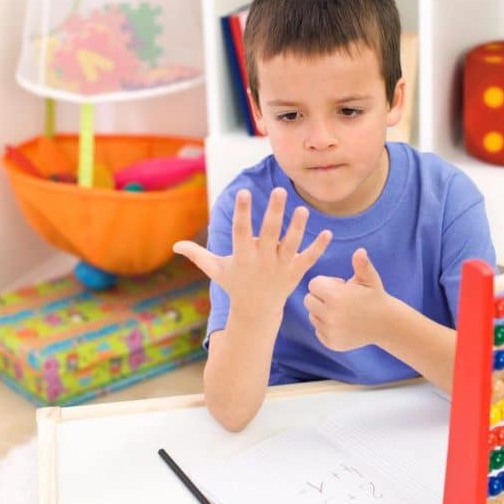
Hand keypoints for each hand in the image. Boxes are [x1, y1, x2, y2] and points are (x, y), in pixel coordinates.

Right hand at [174, 188, 331, 317]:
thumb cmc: (235, 285)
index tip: (244, 192)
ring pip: (291, 245)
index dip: (243, 212)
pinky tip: (328, 232)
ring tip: (303, 209)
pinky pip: (309, 259)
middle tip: (280, 191)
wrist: (256, 312)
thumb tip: (175, 245)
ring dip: (298, 228)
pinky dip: (318, 247)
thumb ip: (197, 255)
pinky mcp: (295, 273)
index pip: (241, 231)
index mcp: (242, 256)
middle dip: (275, 213)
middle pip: (270, 233)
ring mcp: (281, 268)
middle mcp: (262, 260)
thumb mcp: (215, 270)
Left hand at [304, 248, 388, 350]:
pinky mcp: (331, 343)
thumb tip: (360, 251)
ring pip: (312, 316)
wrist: (386, 324)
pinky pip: (318, 330)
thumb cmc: (375, 297)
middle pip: (308, 300)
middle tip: (339, 299)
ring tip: (341, 311)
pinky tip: (342, 323)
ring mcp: (330, 331)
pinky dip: (326, 326)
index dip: (326, 283)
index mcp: (335, 297)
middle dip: (320, 297)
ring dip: (322, 312)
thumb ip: (361, 264)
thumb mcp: (370, 279)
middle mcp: (329, 315)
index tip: (340, 286)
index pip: (313, 284)